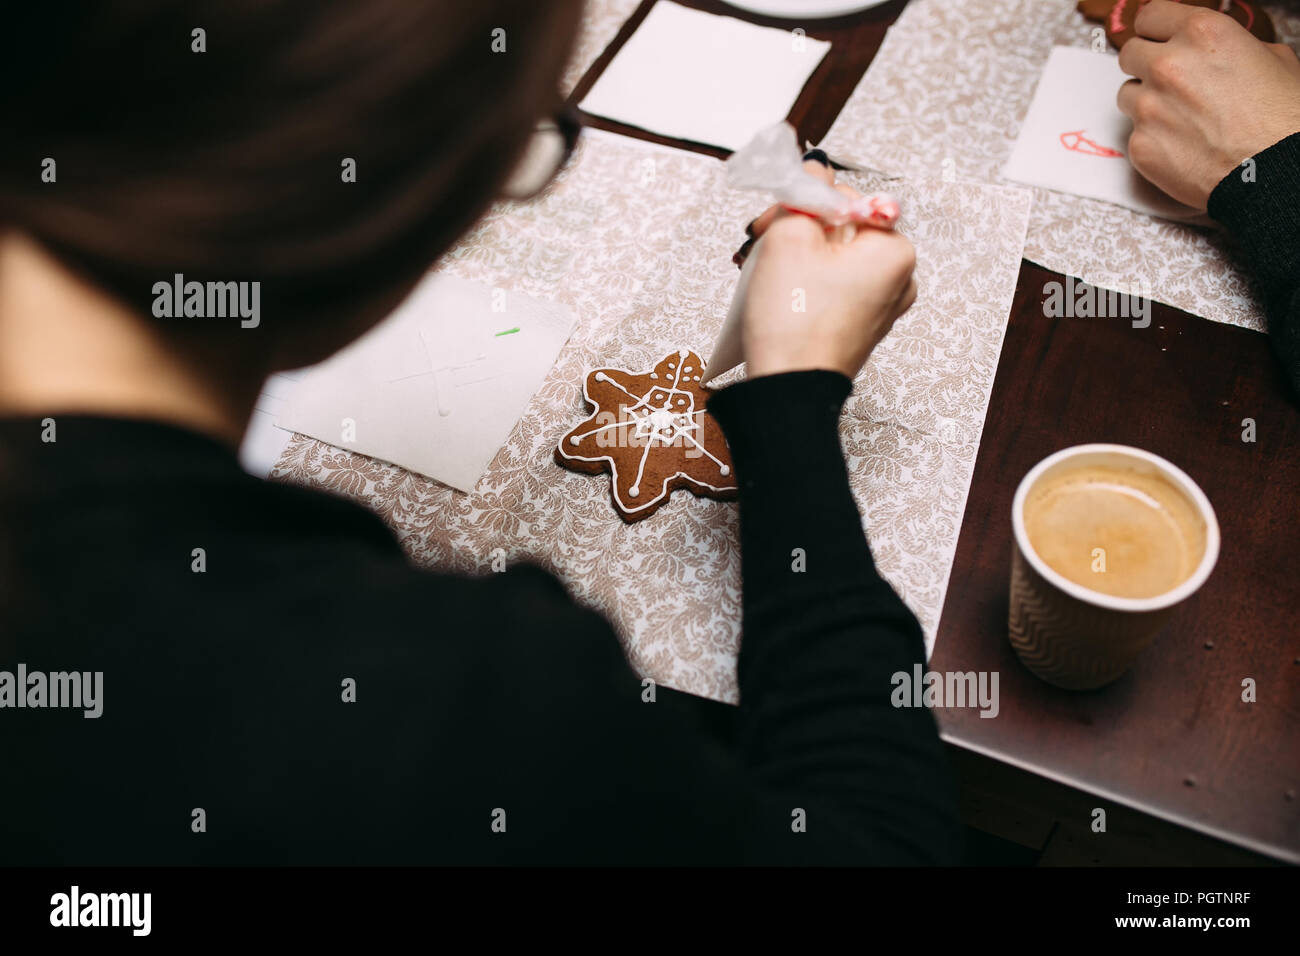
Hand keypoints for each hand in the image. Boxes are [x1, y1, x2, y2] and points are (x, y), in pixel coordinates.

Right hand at [737, 159, 916, 380]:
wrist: (786, 391)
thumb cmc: (793, 325)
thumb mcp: (789, 237)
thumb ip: (802, 194)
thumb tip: (812, 174)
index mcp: (895, 250)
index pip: (846, 197)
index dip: (803, 203)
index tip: (774, 219)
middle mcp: (898, 278)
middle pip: (840, 227)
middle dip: (798, 230)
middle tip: (763, 244)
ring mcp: (880, 305)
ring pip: (832, 257)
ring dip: (796, 255)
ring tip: (766, 272)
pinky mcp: (859, 325)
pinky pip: (831, 286)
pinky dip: (804, 282)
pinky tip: (779, 292)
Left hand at [1117, 0, 1299, 209]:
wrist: (1274, 172)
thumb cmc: (1282, 118)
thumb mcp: (1272, 58)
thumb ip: (1231, 47)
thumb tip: (1216, 52)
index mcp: (1201, 33)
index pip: (1150, 16)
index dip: (1155, 30)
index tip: (1157, 39)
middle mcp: (1167, 65)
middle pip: (1130, 54)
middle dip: (1146, 65)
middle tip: (1168, 82)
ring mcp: (1149, 107)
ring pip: (1128, 94)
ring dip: (1147, 101)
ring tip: (1179, 118)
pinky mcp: (1140, 145)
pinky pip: (1135, 134)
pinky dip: (1153, 138)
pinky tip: (1182, 146)